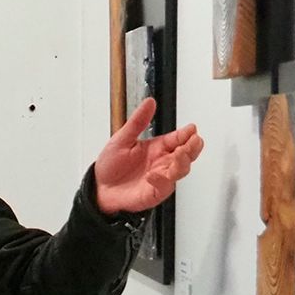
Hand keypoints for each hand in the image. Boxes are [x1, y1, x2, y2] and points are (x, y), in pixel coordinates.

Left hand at [94, 97, 204, 214]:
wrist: (100, 189)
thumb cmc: (111, 166)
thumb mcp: (122, 139)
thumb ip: (138, 122)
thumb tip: (149, 102)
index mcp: (158, 147)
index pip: (178, 138)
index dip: (187, 133)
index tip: (192, 128)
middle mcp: (162, 162)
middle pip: (187, 154)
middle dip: (193, 147)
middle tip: (194, 140)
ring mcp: (161, 177)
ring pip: (181, 169)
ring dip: (182, 162)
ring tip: (180, 153)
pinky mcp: (155, 192)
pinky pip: (163, 186)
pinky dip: (161, 180)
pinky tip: (152, 175)